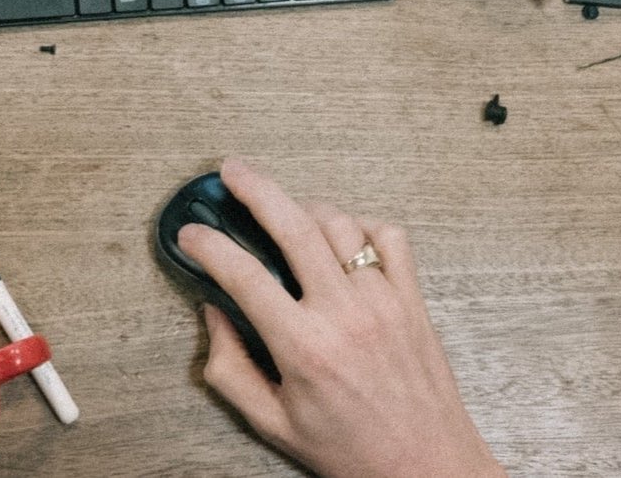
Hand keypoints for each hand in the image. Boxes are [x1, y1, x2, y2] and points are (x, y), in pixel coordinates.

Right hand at [180, 159, 501, 477]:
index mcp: (304, 348)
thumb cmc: (353, 451)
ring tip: (286, 212)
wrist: (428, 467)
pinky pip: (389, 237)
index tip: (192, 234)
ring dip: (306, 208)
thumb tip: (212, 316)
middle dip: (255, 188)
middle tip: (232, 172)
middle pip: (293, 225)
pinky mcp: (412, 300)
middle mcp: (344, 315)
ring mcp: (383, 301)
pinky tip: (344, 237)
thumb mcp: (274, 423)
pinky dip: (362, 226)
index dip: (209, 245)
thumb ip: (231, 370)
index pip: (243, 275)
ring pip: (339, 223)